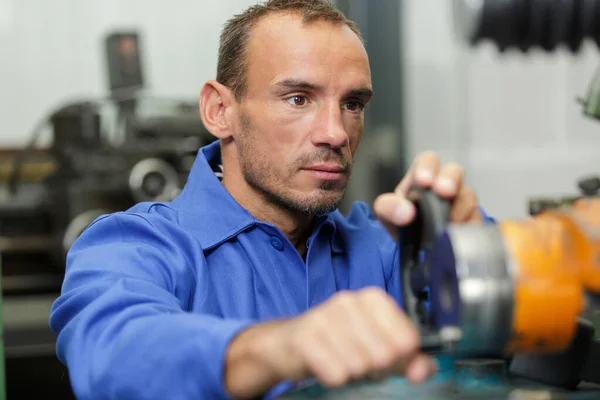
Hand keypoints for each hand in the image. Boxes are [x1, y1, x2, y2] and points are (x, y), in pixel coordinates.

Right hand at [224, 288, 437, 397]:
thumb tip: (423, 369)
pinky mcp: (306, 336)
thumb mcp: (376, 346)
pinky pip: (337, 374)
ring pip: (362, 366)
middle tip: (356, 359)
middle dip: (375, 368)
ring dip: (352, 373)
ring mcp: (326, 316)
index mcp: (373, 298)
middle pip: (386, 355)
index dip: (399, 358)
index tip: (383, 355)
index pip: (408, 340)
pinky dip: (333, 377)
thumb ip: (406, 358)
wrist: (286, 344)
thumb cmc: (336, 342)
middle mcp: (350, 300)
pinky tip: (324, 364)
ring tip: (339, 359)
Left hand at [373, 151, 481, 237]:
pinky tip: (456, 234)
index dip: (427, 166)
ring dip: (457, 209)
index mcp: (422, 176)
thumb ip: (388, 208)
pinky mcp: (471, 220)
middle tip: (444, 192)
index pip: (428, 160)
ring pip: (468, 196)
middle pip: (454, 171)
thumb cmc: (403, 221)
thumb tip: (405, 212)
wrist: (415, 246)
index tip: (424, 181)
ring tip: (445, 224)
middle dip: (450, 180)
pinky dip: (467, 226)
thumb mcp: (386, 213)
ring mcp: (460, 201)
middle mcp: (444, 184)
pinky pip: (476, 219)